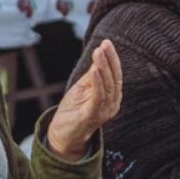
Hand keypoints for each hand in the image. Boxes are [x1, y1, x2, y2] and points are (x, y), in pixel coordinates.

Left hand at [47, 40, 121, 161]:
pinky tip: (94, 71)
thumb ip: (93, 74)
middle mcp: (112, 105)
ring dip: (103, 68)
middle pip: (114, 79)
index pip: (116, 75)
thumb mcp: (83, 87)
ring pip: (107, 87)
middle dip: (110, 60)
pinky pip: (97, 99)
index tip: (107, 43)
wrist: (63, 135)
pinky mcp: (92, 117)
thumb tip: (99, 54)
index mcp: (112, 97)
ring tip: (98, 53)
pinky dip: (97, 84)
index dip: (113, 58)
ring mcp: (103, 112)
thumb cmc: (74, 110)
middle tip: (104, 45)